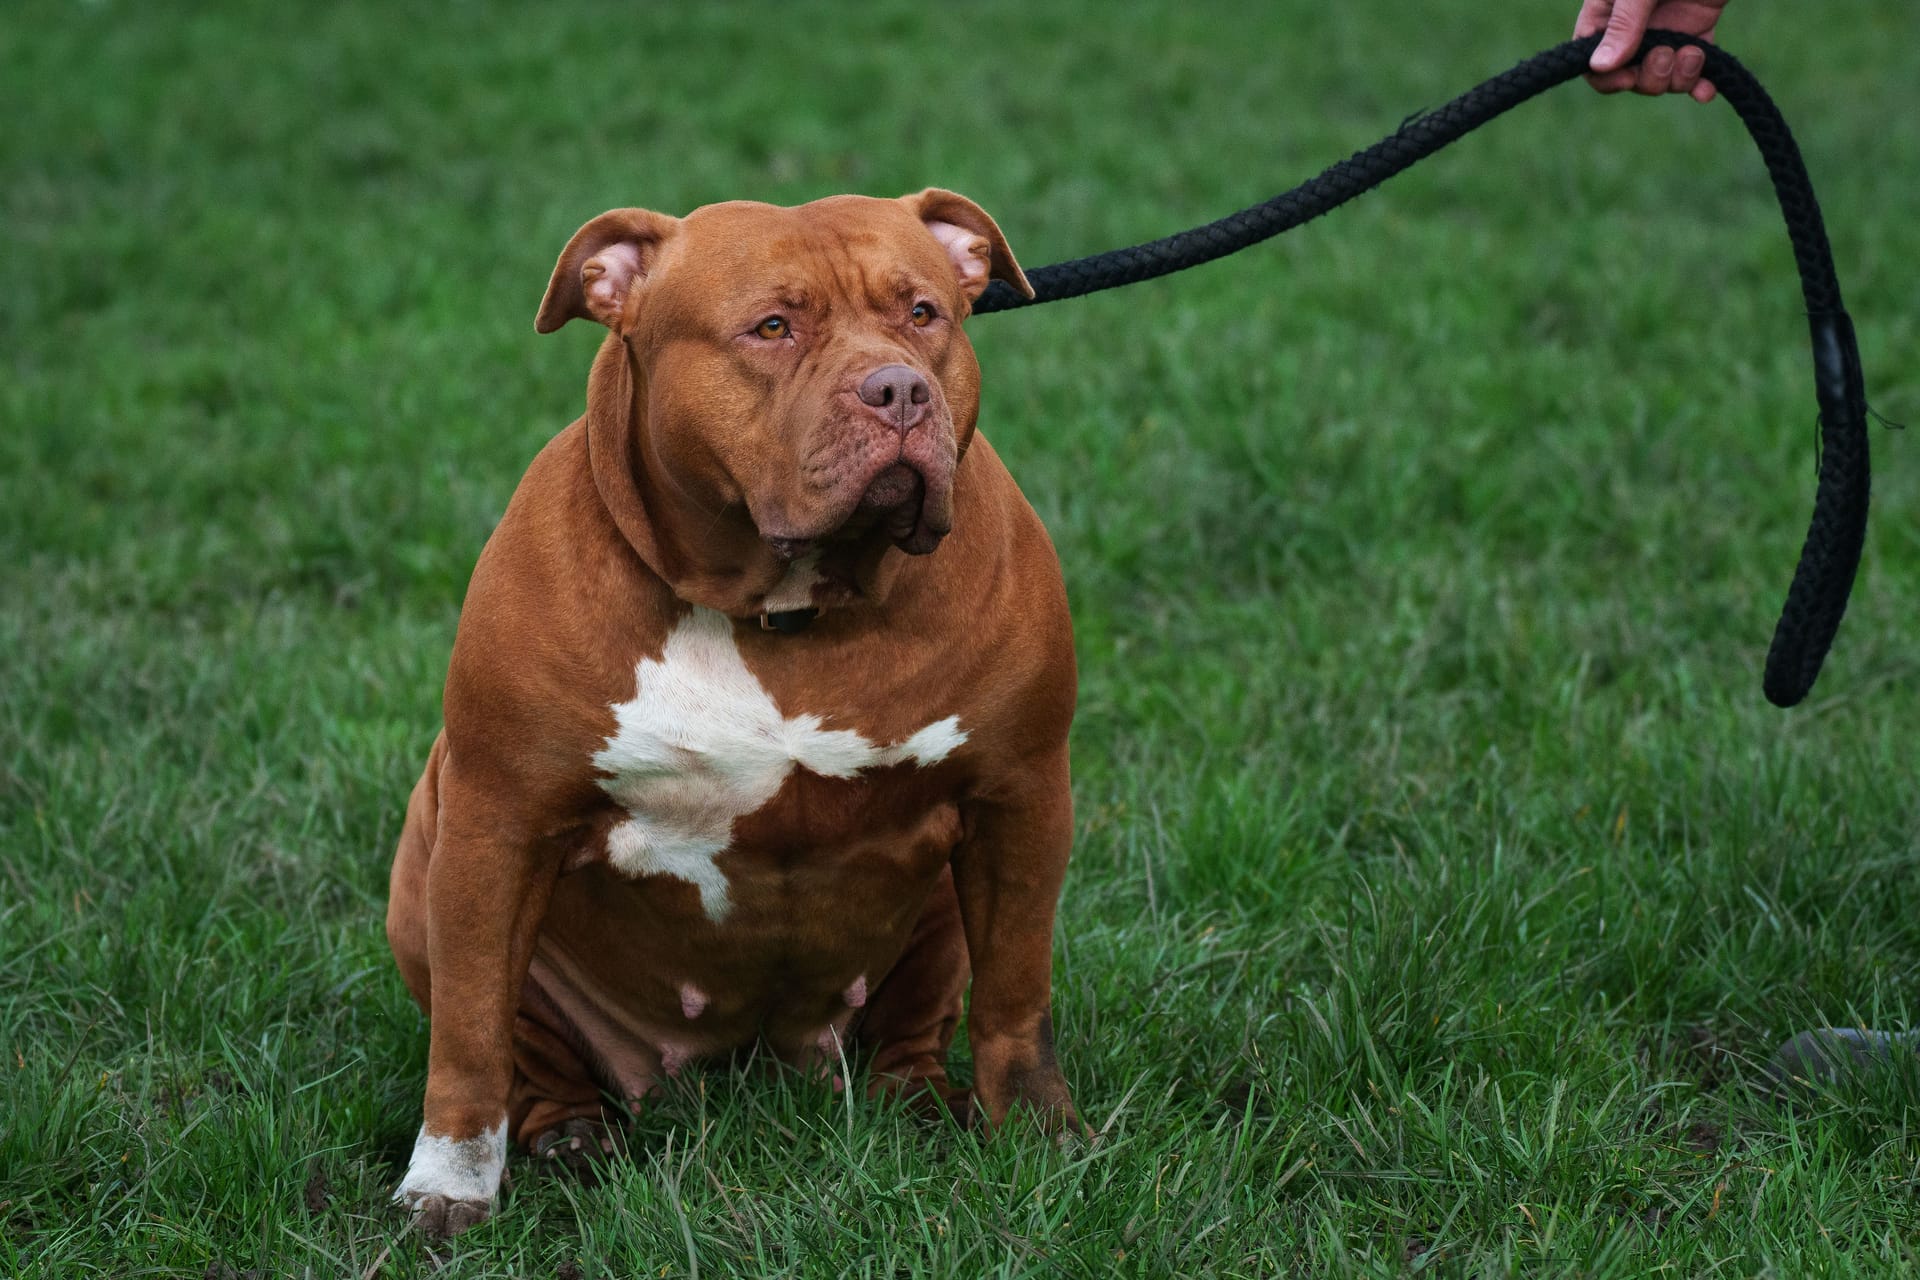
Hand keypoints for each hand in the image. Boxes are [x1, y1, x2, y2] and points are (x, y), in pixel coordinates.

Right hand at [1575, 0, 1731, 102]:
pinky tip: (1707, 90)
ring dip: (1678, 77)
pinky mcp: (1697, 31)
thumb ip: (1624, 23)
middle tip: (1670, 53)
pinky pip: (1693, 70)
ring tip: (1695, 54)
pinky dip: (1700, 83)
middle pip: (1629, 76)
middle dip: (1650, 77)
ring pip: (1662, 77)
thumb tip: (1600, 66)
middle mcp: (1634, 27)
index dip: (1607, 78)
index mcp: (1609, 11)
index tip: (1628, 77)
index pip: (1592, 60)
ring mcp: (1666, 30)